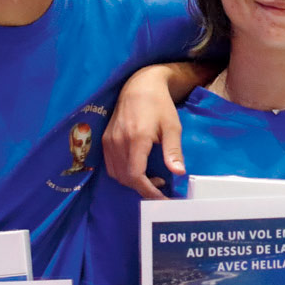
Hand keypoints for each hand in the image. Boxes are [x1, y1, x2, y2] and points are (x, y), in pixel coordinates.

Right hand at [103, 65, 186, 198]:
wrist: (139, 85)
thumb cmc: (159, 105)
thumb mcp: (172, 127)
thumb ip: (173, 151)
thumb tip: (179, 172)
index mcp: (136, 139)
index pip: (136, 176)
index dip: (149, 191)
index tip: (162, 198)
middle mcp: (118, 142)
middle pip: (125, 178)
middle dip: (143, 188)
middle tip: (161, 186)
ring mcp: (109, 141)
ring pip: (116, 174)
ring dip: (133, 182)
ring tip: (151, 178)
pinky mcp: (105, 139)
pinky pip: (111, 165)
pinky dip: (123, 173)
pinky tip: (138, 168)